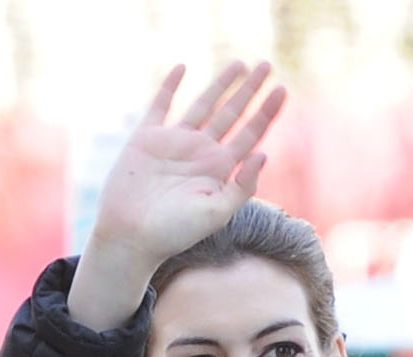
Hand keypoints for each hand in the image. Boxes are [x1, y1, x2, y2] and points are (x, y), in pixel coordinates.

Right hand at [68, 62, 286, 330]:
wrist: (130, 236)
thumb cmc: (173, 233)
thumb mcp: (215, 214)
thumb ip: (242, 188)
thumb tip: (264, 154)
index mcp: (219, 170)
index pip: (250, 134)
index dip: (266, 112)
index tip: (283, 89)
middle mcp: (200, 153)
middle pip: (232, 113)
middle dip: (250, 90)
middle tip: (267, 65)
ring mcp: (174, 143)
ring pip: (204, 104)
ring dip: (222, 84)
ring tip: (240, 64)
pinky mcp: (147, 138)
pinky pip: (161, 105)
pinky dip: (170, 86)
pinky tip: (182, 68)